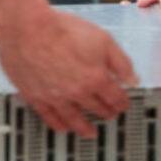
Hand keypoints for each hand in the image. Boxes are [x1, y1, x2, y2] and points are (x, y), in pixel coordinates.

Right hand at [0, 8, 137, 137]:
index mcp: (96, 79)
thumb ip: (121, 62)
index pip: (115, 98)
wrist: (27, 28)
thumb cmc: (61, 29)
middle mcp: (76, 93)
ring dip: (85, 127)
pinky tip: (62, 127)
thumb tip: (132, 79)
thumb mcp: (103, 39)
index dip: (122, 102)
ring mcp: (55, 97)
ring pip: (74, 119)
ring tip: (90, 133)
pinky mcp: (35, 96)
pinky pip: (49, 117)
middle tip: (110, 115)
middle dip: (107, 112)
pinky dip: (58, 124)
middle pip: (97, 109)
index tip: (123, 104)